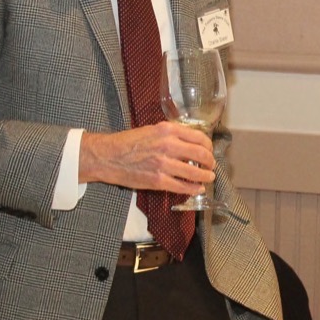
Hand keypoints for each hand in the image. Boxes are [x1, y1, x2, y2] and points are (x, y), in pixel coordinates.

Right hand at [79, 122, 215, 194]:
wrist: (108, 156)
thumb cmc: (128, 142)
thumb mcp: (152, 130)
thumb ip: (171, 135)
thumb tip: (189, 142)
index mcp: (168, 130)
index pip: (199, 137)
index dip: (209, 146)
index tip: (209, 151)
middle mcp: (168, 145)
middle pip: (201, 155)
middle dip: (210, 162)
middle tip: (211, 166)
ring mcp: (164, 164)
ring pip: (195, 173)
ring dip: (206, 176)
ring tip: (208, 178)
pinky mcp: (158, 180)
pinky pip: (182, 186)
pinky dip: (193, 189)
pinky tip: (198, 189)